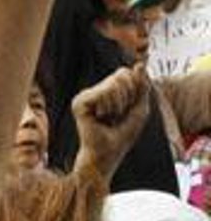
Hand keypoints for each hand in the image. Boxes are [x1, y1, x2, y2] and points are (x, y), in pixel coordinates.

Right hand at [71, 64, 150, 185]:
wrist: (106, 155)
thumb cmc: (122, 136)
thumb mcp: (139, 108)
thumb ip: (141, 86)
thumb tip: (139, 65)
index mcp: (104, 91)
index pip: (125, 74)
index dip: (134, 90)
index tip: (126, 110)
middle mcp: (92, 91)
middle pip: (121, 76)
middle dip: (128, 97)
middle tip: (117, 116)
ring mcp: (84, 96)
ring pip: (114, 84)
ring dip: (119, 104)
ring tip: (108, 119)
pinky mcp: (79, 103)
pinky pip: (103, 93)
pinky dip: (109, 107)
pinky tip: (100, 118)